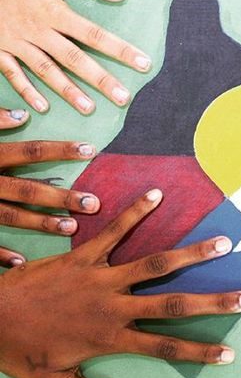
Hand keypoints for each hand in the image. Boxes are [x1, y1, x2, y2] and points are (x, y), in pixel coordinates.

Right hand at [0, 0, 151, 113]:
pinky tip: (42, 107)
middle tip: (124, 98)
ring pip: (46, 71)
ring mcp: (16, 41)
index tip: (144, 64)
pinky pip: (12, 72)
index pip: (94, 35)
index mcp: (52, 10)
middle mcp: (37, 30)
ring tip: (90, 109)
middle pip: (75, 59)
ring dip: (68, 91)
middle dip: (101, 80)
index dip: (121, 50)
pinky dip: (26, 90)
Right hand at [0, 108, 99, 265]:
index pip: (27, 151)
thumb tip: (22, 114)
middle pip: (25, 189)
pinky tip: (23, 263)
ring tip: (72, 228)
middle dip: (61, 197)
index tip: (90, 149)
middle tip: (94, 203)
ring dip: (40, 224)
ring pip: (8, 217)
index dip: (60, 150)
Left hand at [0, 189, 240, 377]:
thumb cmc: (20, 350)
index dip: (199, 351)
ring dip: (191, 254)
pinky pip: (114, 231)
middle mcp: (115, 306)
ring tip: (222, 242)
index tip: (230, 352)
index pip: (165, 348)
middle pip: (172, 304)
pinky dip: (136, 212)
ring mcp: (102, 277)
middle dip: (212, 301)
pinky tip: (156, 194)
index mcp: (110, 338)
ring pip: (155, 264)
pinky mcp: (84, 254)